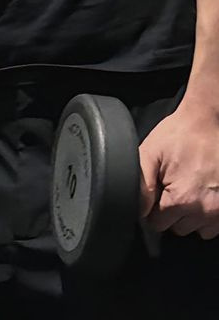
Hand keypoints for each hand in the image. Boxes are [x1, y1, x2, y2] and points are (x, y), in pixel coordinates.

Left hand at [139, 100, 218, 239]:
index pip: (157, 223)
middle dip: (171, 211)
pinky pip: (213, 225)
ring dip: (190, 215)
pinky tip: (201, 193)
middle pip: (177, 228)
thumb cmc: (179, 135)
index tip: (157, 191)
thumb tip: (139, 210)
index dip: (152, 208)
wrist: (208, 122)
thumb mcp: (150, 153)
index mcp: (181, 200)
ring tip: (187, 188)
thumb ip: (142, 185)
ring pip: (196, 229)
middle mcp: (204, 211)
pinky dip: (206, 214)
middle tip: (172, 186)